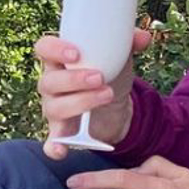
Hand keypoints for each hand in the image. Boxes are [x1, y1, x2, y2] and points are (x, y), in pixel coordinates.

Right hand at [37, 27, 153, 160]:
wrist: (115, 104)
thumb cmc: (108, 74)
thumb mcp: (117, 56)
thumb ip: (128, 44)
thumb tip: (144, 37)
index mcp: (58, 61)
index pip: (43, 49)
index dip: (54, 49)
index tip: (75, 53)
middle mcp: (51, 84)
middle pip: (48, 81)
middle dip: (74, 79)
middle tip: (100, 77)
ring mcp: (54, 109)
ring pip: (54, 108)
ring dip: (80, 102)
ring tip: (107, 95)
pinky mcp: (62, 132)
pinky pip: (51, 141)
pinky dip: (54, 146)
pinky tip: (62, 150)